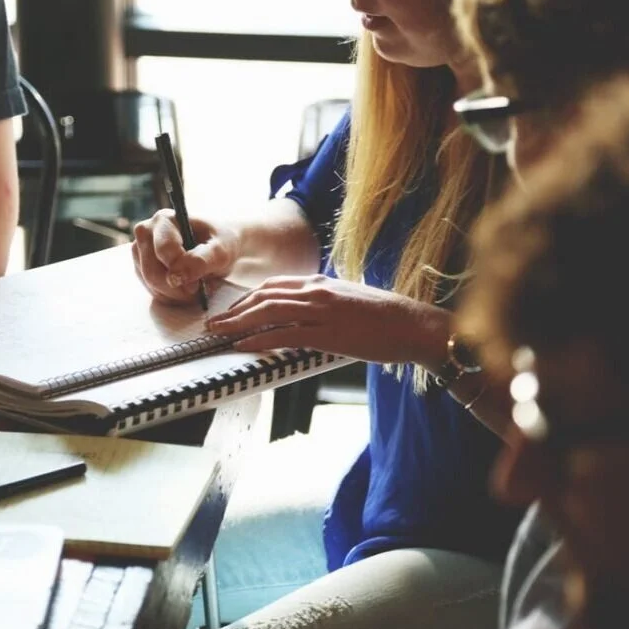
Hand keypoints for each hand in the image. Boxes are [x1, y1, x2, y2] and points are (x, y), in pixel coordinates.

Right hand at [131, 209, 239, 304]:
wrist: (217, 247)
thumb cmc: (220, 244)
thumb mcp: (221, 251)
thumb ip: (201, 261)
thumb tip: (177, 277)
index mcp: (165, 220)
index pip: (164, 250)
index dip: (180, 271)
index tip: (197, 284)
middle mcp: (146, 232)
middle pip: (152, 271)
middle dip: (176, 288)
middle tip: (197, 290)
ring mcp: (140, 251)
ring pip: (150, 284)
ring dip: (175, 294)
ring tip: (194, 287)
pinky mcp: (141, 268)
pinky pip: (151, 290)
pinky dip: (170, 296)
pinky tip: (184, 289)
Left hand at [205, 274, 447, 364]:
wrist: (414, 325)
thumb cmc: (385, 317)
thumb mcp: (348, 300)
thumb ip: (323, 303)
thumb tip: (303, 315)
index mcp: (320, 282)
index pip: (273, 286)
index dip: (247, 298)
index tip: (231, 310)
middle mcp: (317, 291)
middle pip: (264, 296)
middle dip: (234, 310)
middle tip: (214, 323)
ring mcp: (321, 311)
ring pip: (268, 312)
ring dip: (238, 323)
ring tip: (219, 333)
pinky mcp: (328, 333)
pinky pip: (285, 335)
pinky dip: (259, 339)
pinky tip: (243, 346)